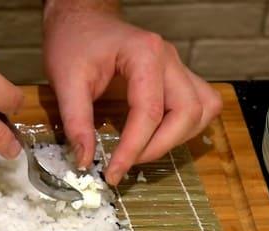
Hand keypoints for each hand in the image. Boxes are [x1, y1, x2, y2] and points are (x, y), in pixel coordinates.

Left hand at [42, 4, 221, 184]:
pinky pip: (198, 105)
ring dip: (178, 138)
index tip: (112, 173)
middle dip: (159, 146)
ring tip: (142, 152)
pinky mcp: (176, 76)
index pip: (149, 112)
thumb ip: (76, 122)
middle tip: (126, 164)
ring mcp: (177, 66)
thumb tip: (86, 161)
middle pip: (188, 112)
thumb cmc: (72, 43)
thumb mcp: (65, 81)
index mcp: (144, 54)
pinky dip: (184, 127)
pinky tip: (157, 137)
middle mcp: (169, 59)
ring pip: (203, 109)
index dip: (132, 149)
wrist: (80, 20)